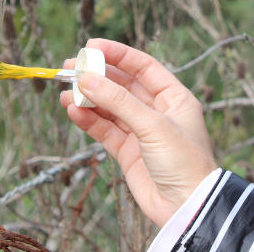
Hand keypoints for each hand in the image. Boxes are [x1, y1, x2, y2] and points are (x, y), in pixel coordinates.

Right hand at [60, 38, 216, 227]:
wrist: (188, 208)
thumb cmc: (184, 162)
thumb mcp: (153, 125)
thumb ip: (118, 101)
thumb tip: (87, 79)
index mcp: (175, 97)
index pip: (143, 66)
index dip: (118, 54)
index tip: (91, 46)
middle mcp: (158, 111)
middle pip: (122, 85)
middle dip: (96, 76)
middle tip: (69, 67)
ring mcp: (141, 132)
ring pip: (110, 108)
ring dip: (88, 98)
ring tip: (65, 92)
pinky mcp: (128, 152)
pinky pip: (104, 130)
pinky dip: (88, 120)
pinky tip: (73, 111)